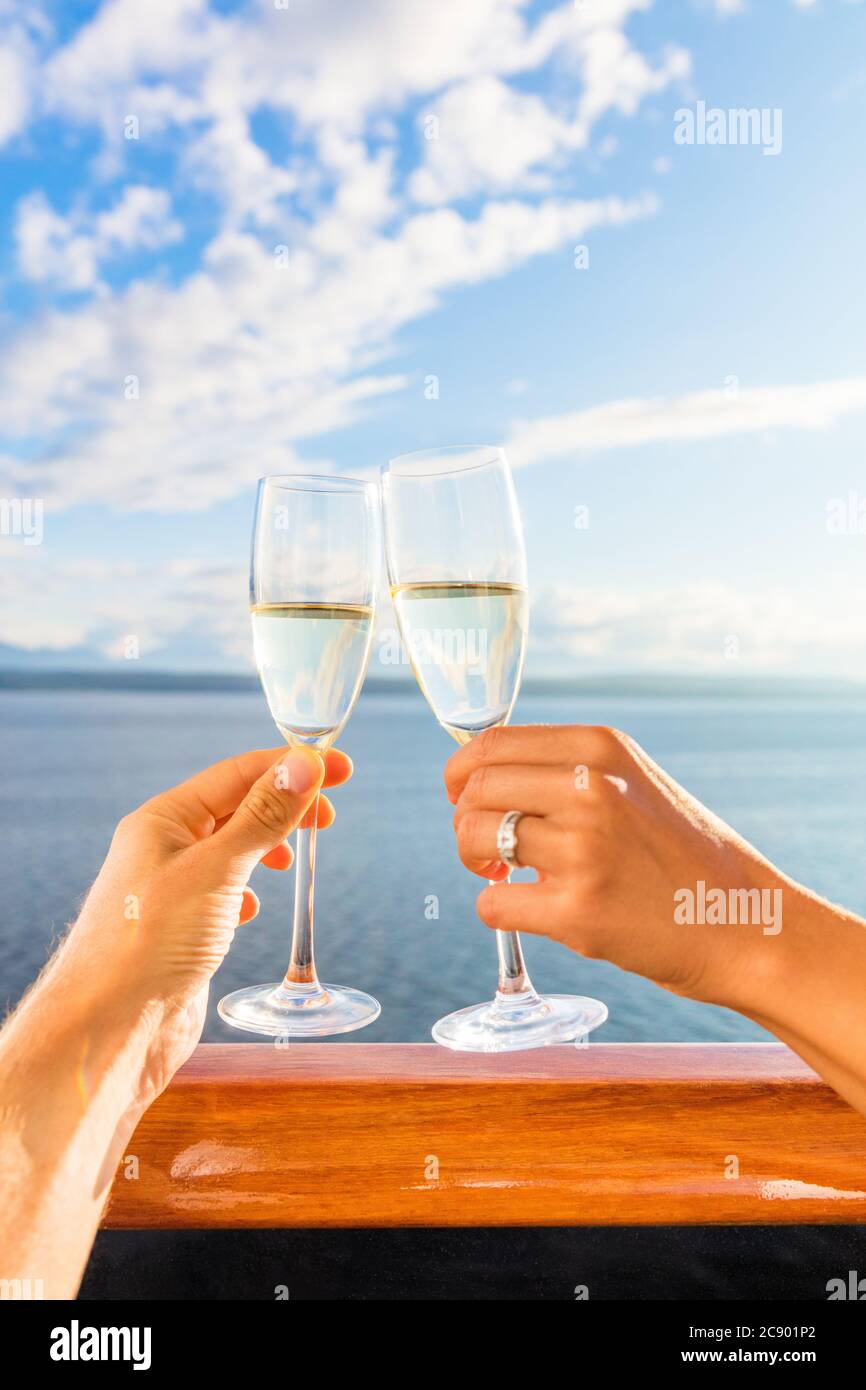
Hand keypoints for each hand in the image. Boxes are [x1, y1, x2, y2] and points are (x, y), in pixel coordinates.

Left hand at [55, 744, 350, 1102]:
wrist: (107, 1031)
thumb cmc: (148, 945)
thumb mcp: (217, 870)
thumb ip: (263, 817)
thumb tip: (305, 764)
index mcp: (162, 821)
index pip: (237, 774)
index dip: (291, 766)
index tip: (342, 767)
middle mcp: (162, 849)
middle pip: (234, 808)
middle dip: (282, 806)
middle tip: (330, 816)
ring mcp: (169, 892)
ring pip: (228, 851)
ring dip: (265, 846)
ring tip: (292, 859)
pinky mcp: (178, 932)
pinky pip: (220, 893)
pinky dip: (246, 891)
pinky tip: (252, 910)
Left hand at [446, 724, 792, 1012]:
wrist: (743, 921)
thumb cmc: (679, 853)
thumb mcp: (631, 780)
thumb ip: (565, 766)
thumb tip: (478, 774)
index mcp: (601, 747)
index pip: (491, 744)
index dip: (460, 773)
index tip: (461, 797)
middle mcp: (591, 789)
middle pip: (476, 791)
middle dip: (465, 822)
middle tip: (488, 849)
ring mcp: (584, 850)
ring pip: (474, 840)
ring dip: (476, 862)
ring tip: (505, 874)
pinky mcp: (578, 911)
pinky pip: (492, 903)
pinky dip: (496, 909)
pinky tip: (530, 909)